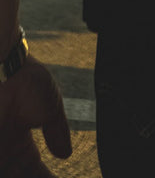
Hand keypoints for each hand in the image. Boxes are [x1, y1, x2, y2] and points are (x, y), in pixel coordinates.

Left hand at [0, 55, 71, 176]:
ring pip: (10, 174)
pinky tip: (17, 172)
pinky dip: (9, 171)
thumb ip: (57, 132)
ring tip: (33, 177)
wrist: (7, 69)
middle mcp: (8, 151)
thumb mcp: (50, 109)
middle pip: (22, 176)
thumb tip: (66, 153)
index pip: (35, 172)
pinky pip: (2, 168)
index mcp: (21, 144)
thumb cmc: (28, 84)